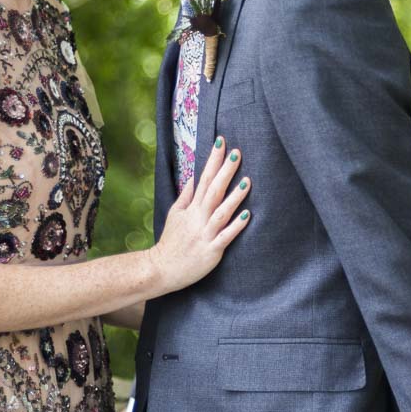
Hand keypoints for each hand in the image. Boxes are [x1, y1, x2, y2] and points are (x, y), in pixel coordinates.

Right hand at [151, 136, 250, 291]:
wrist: (162, 269)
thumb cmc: (171, 242)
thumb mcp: (174, 215)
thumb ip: (186, 196)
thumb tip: (193, 177)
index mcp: (191, 208)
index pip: (203, 178)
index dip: (213, 160)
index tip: (222, 142)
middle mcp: (198, 218)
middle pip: (213, 190)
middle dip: (225, 171)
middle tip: (237, 152)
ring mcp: (205, 234)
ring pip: (221, 212)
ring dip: (235, 197)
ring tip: (248, 181)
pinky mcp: (211, 250)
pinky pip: (226, 236)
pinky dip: (236, 226)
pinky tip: (249, 215)